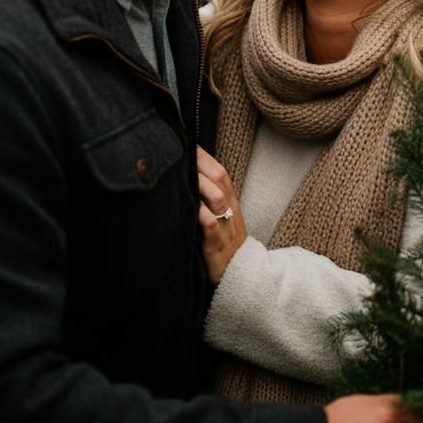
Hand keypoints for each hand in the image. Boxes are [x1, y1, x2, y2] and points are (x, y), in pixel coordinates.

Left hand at [197, 146, 246, 283]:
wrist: (242, 279)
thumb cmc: (224, 245)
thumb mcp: (222, 219)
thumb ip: (209, 200)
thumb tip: (188, 179)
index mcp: (231, 202)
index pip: (220, 171)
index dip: (204, 156)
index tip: (186, 143)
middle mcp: (230, 211)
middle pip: (220, 178)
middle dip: (200, 163)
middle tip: (180, 152)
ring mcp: (225, 228)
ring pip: (217, 198)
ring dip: (200, 184)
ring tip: (184, 173)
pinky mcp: (216, 247)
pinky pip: (210, 226)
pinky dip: (201, 213)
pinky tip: (189, 206)